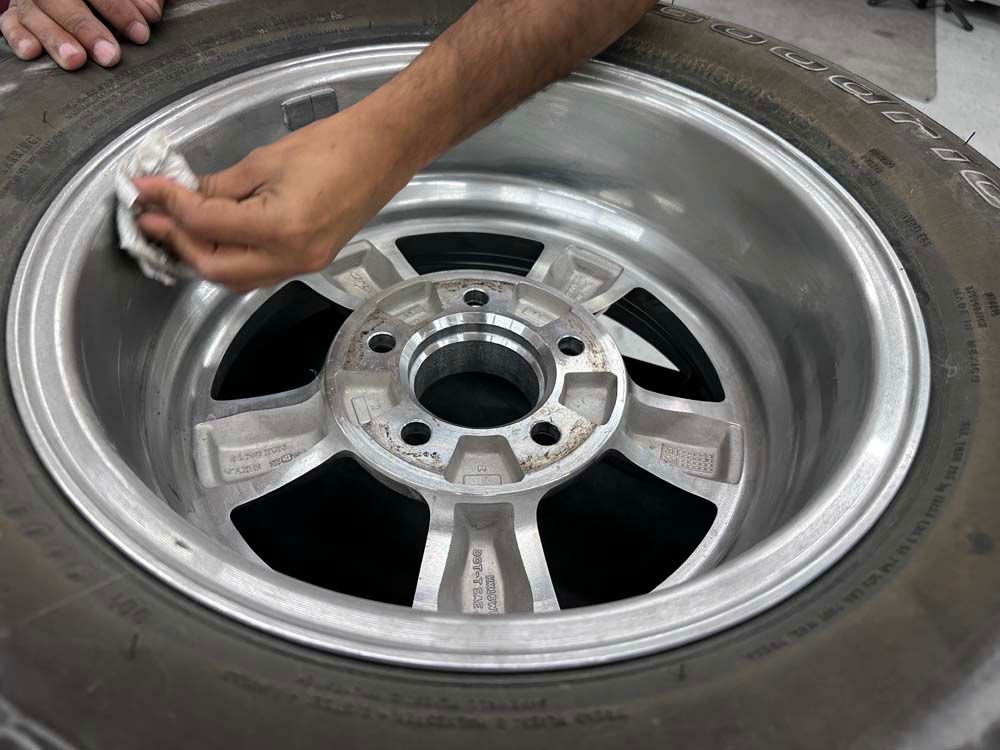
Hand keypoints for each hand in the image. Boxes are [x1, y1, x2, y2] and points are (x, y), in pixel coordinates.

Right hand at [1, 0, 161, 69]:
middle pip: (61, 0)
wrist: (87, 0)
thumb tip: (149, 13)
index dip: (118, 9)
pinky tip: (31, 52)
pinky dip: (18, 37)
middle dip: (86, 28)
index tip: (140, 32)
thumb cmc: (108, 0)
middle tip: (109, 55)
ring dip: (55, 38)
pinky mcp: (15, 14)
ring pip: (35, 14)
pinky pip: (10, 23)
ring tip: (75, 60)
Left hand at [133, 102, 418, 292]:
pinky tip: (214, 235)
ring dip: (201, 255)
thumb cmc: (333, 145)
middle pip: (214, 268)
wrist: (383, 152)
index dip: (169, 204)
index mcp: (281, 227)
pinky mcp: (309, 263)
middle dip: (179, 241)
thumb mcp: (265, 159)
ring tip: (178, 226)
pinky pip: (258, 273)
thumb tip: (183, 195)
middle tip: (154, 215)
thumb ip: (220, 185)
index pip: (206, 225)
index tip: (144, 188)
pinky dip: (229, 258)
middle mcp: (291, 257)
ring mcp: (302, 265)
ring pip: (235, 279)